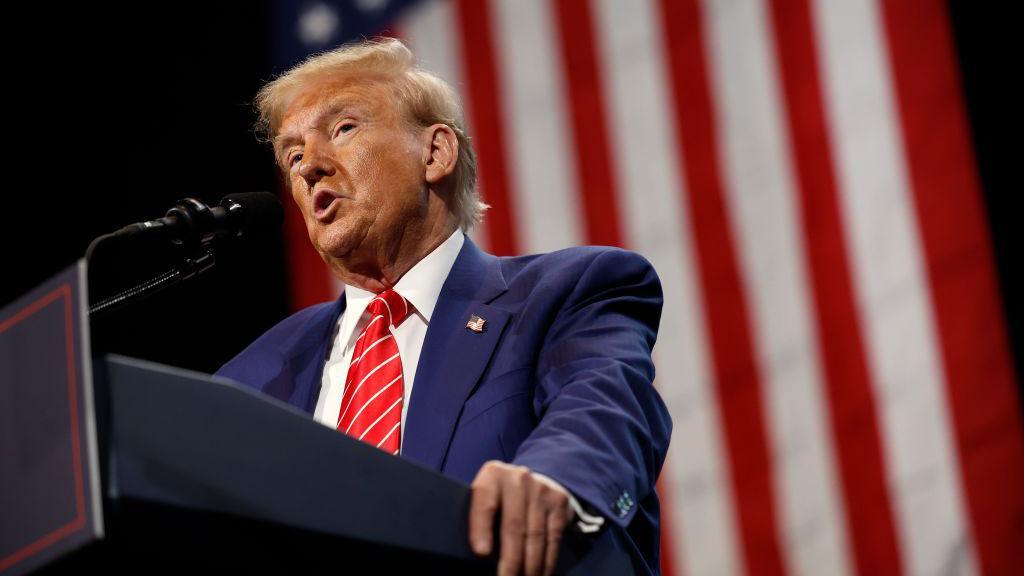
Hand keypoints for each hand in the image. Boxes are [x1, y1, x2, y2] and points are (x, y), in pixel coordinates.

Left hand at [469, 461, 573, 575]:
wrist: (532, 481)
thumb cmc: (500, 500)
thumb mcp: (486, 499)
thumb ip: (480, 519)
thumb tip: (480, 555)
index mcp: (492, 476)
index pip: (485, 503)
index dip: (481, 529)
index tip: (481, 554)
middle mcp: (518, 478)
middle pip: (514, 526)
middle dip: (511, 560)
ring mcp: (541, 488)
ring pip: (536, 535)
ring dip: (531, 566)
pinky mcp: (559, 501)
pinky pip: (553, 537)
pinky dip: (548, 561)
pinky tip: (542, 574)